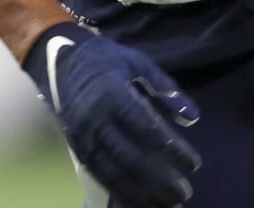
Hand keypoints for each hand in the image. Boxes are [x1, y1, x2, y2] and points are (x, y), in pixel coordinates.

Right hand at [23, 22, 200, 206]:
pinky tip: (141, 202)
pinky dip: (121, 193)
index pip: (147, 128)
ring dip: (143, 193)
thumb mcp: (137, 62)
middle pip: (131, 157)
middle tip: (185, 192)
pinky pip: (100, 176)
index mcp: (112, 93)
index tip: (194, 164)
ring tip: (168, 205)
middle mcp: (95, 119)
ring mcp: (83, 137)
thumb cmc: (105, 59)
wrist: (59, 61)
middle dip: (160, 180)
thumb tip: (193, 118)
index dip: (171, 149)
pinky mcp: (77, 149)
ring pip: (114, 173)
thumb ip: (166, 88)